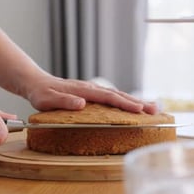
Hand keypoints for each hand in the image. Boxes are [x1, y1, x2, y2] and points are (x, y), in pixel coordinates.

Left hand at [24, 75, 157, 113]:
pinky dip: (127, 101)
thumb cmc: (41, 94)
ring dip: (136, 102)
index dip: (124, 104)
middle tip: (155, 111)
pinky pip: (114, 97)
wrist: (37, 83)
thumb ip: (63, 102)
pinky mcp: (94, 94)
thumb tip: (82, 104)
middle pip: (119, 95)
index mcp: (84, 90)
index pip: (108, 97)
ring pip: (119, 95)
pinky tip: (136, 107)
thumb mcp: (46, 100)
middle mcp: (92, 88)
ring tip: (153, 109)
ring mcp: (94, 90)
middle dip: (138, 103)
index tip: (139, 109)